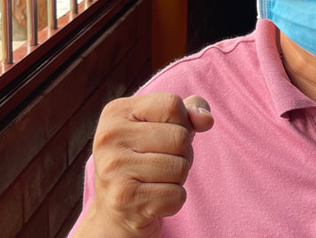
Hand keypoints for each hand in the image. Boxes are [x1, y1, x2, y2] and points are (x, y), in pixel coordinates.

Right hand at [76, 93, 213, 237]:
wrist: (115, 210)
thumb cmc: (145, 158)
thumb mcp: (161, 126)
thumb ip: (189, 113)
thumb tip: (206, 120)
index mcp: (116, 112)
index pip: (172, 104)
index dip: (183, 121)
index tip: (167, 134)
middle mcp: (109, 137)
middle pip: (180, 137)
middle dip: (184, 152)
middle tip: (163, 162)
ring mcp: (114, 169)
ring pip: (181, 167)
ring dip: (179, 177)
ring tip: (158, 179)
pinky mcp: (124, 199)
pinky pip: (176, 195)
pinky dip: (174, 199)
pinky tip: (154, 199)